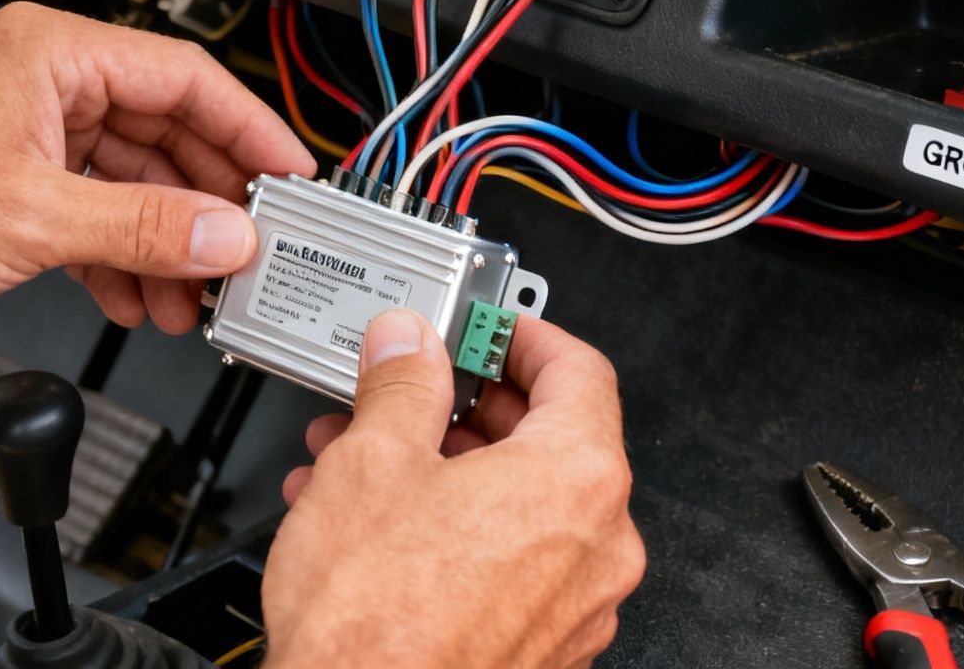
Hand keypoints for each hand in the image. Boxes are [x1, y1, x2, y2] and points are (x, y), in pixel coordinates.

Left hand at [0, 2, 313, 335]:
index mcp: (50, 54)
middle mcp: (40, 82)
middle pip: (162, 132)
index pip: (184, 77)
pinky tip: (134, 296)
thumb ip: (143, 226)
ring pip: (127, 181)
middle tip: (248, 249)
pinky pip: (89, 212)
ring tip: (191, 295)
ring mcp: (22, 134)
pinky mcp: (4, 184)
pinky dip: (117, 254)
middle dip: (205, 201)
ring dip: (163, 241)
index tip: (289, 174)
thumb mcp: (36, 219)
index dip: (248, 127)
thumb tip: (221, 232)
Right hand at [262, 311, 645, 668]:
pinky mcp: (541, 651)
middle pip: (549, 440)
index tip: (485, 327)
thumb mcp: (372, 462)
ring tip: (365, 461)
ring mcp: (575, 608)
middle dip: (465, 408)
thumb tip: (409, 345)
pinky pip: (508, 566)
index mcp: (577, 479)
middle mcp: (597, 547)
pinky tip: (380, 528)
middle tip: (411, 391)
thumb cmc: (375, 626)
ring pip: (519, 507)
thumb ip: (402, 382)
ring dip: (446, 471)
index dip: (522, 335)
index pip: (579, 370)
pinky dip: (455, 532)